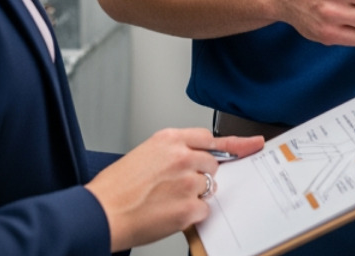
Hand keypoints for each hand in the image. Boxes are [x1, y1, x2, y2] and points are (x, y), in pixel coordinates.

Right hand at [86, 128, 264, 250]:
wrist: (102, 212)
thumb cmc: (116, 187)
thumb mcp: (143, 155)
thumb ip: (173, 153)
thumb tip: (193, 161)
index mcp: (169, 139)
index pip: (210, 138)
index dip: (234, 143)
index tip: (253, 144)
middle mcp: (182, 157)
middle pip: (212, 165)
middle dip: (201, 176)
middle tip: (177, 187)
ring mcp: (188, 182)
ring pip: (208, 189)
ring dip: (194, 197)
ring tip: (165, 200)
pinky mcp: (189, 208)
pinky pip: (204, 211)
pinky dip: (191, 216)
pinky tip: (169, 213)